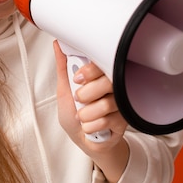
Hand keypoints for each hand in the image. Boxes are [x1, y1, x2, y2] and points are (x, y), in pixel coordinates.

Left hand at [53, 41, 129, 182]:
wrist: (81, 138)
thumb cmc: (73, 112)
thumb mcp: (64, 88)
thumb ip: (63, 67)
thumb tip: (57, 44)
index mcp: (99, 75)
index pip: (103, 62)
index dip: (90, 71)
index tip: (78, 79)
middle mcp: (112, 85)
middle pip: (108, 82)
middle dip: (86, 95)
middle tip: (79, 100)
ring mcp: (120, 102)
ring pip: (106, 103)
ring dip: (86, 114)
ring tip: (82, 116)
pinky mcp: (124, 119)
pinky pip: (108, 120)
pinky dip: (92, 126)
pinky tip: (92, 126)